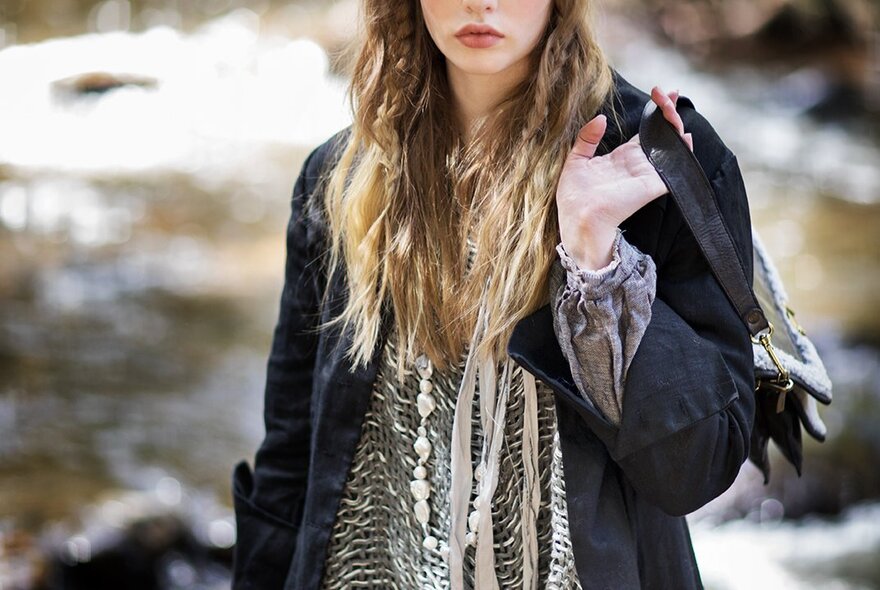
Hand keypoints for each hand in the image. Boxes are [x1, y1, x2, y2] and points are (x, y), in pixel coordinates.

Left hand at [556, 86, 692, 269]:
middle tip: (669, 91)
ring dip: (674, 123)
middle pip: (661, 133)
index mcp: (621, 158)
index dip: (655, 113)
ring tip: (672, 102)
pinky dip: (683, 152)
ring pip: (670, 145)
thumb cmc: (574, 196)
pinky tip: (686, 135)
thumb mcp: (576, 160)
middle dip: (668, 111)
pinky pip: (674, 167)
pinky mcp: (652, 184)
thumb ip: (587, 138)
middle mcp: (638, 164)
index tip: (660, 92)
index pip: (645, 131)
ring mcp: (647, 173)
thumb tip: (602, 118)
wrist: (577, 217)